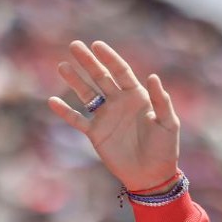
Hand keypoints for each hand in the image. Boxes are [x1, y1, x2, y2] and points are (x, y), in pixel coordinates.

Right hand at [48, 40, 180, 191]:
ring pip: (87, 94)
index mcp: (137, 97)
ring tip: (63, 66)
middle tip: (75, 45)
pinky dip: (66, 112)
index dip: (109, 58)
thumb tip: (152, 76)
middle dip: (88, 62)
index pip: (121, 72)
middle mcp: (119, 103)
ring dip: (75, 81)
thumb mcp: (168, 123)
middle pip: (101, 77)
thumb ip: (161, 101)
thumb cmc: (164, 149)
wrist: (152, 176)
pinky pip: (78, 120)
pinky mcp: (96, 134)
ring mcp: (106, 117)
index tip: (97, 45)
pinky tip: (53, 101)